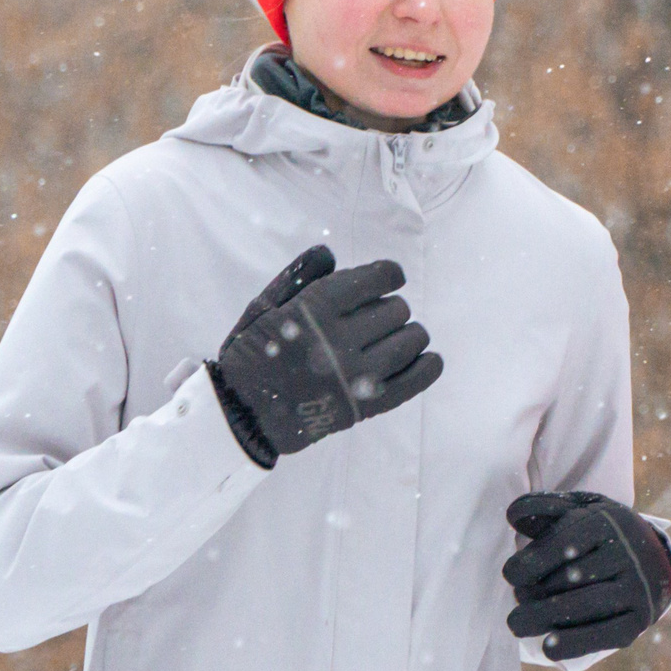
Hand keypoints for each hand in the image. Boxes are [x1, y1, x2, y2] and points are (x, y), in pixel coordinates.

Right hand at [205, 246, 441, 467]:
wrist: (241, 415)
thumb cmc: (251, 355)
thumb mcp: (263, 308)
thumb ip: (298, 277)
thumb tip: (330, 255)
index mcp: (315, 309)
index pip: (378, 278)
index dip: (389, 275)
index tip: (389, 279)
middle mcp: (338, 340)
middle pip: (396, 310)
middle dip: (391, 308)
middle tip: (379, 316)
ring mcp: (354, 376)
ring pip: (409, 342)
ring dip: (410, 334)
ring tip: (401, 336)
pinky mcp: (364, 406)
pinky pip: (412, 383)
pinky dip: (427, 368)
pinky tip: (429, 358)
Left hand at [502, 492, 670, 660]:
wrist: (654, 560)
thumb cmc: (600, 534)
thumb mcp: (579, 510)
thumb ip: (545, 508)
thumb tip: (512, 515)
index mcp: (607, 522)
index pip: (562, 544)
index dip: (531, 562)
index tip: (510, 575)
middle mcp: (627, 553)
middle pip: (571, 577)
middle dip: (535, 592)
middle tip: (517, 599)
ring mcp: (637, 587)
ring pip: (587, 604)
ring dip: (546, 617)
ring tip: (517, 624)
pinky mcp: (640, 618)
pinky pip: (607, 634)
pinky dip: (575, 642)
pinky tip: (548, 647)